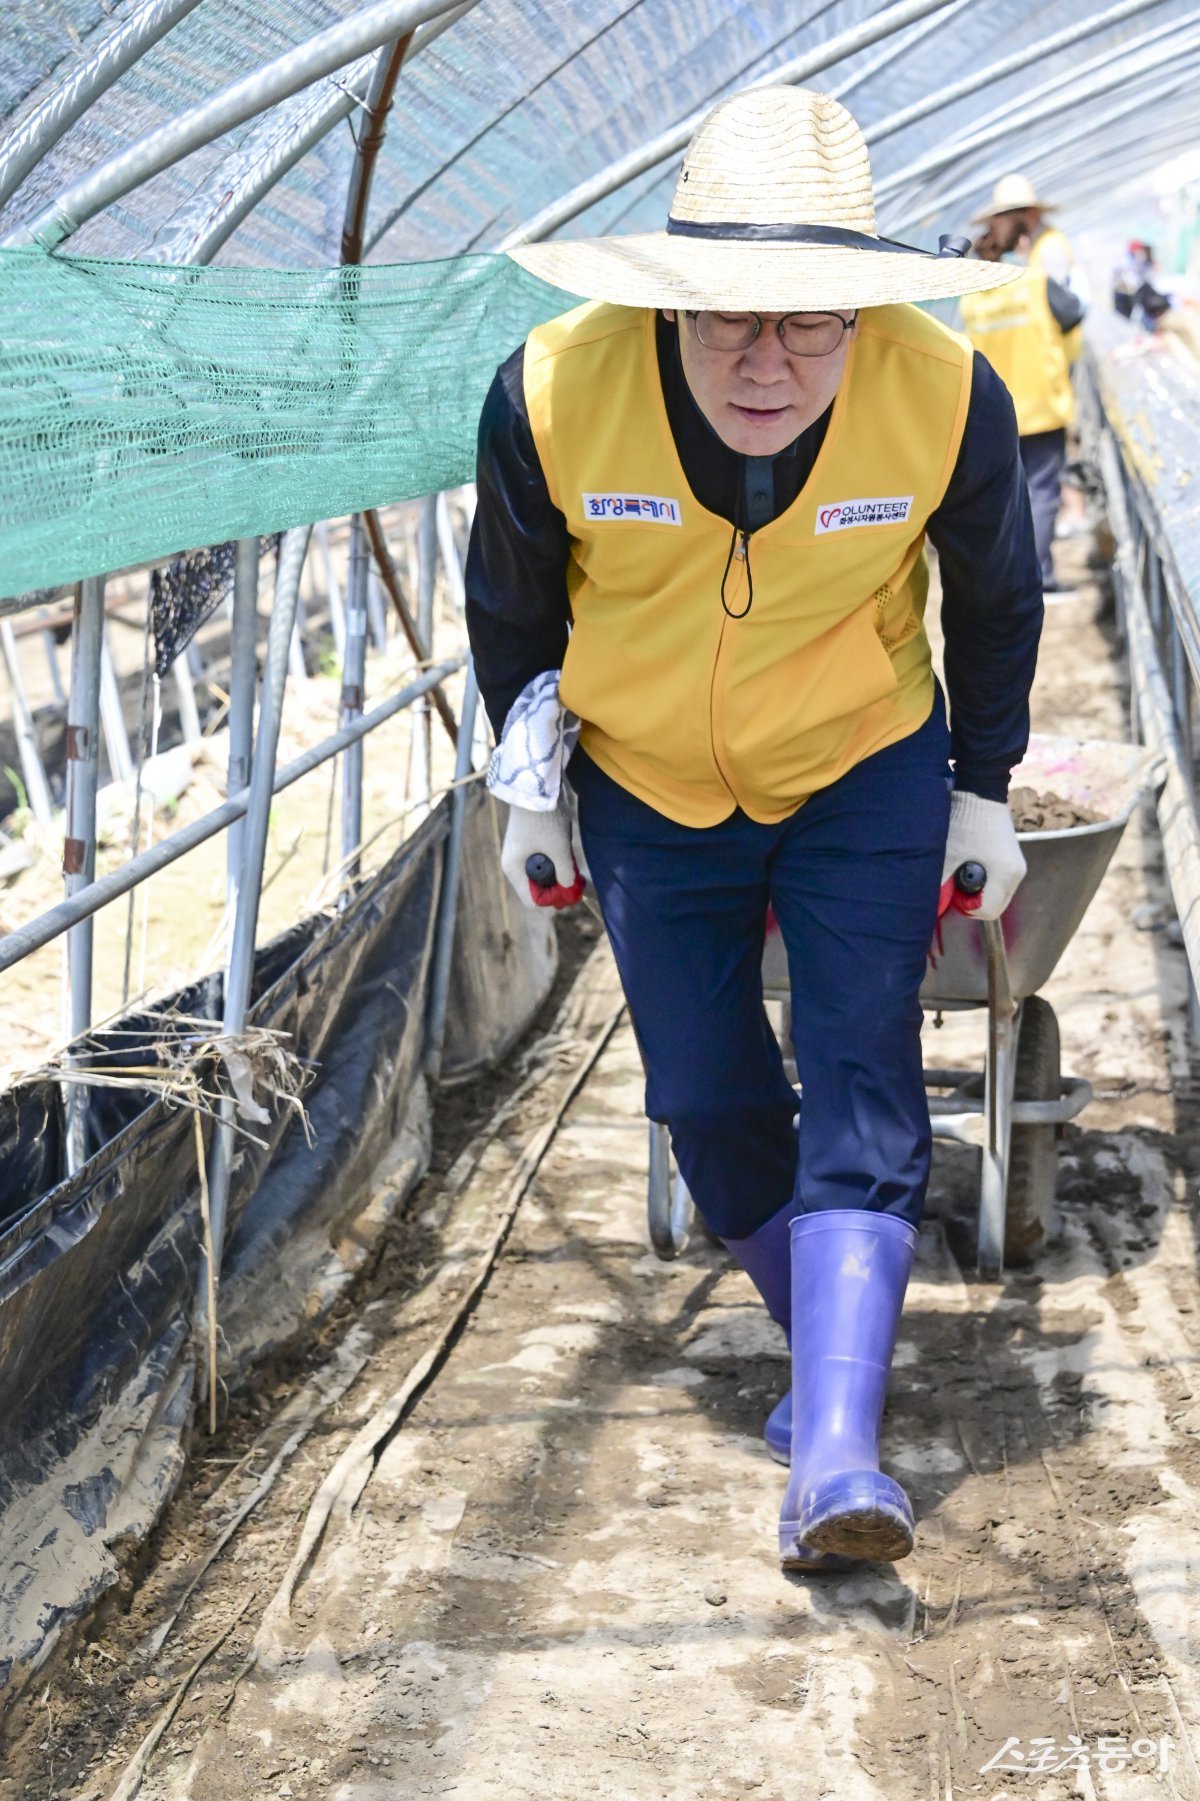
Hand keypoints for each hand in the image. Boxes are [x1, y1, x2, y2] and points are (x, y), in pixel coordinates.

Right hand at [500, 796, 586, 910]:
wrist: (537, 788)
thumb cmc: (543, 820)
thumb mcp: (558, 850)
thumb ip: (564, 873)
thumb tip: (569, 887)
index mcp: (514, 869)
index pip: (532, 900)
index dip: (552, 900)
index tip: (570, 892)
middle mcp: (516, 864)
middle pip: (537, 887)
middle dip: (557, 887)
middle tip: (576, 882)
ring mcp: (523, 853)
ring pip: (544, 873)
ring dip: (559, 873)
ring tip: (573, 866)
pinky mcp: (532, 842)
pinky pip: (545, 860)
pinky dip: (557, 861)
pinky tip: (568, 855)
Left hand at [942, 791, 1025, 921]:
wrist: (980, 792)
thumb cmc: (963, 823)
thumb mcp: (948, 856)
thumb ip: (941, 883)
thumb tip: (932, 904)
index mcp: (1004, 875)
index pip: (988, 911)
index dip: (967, 907)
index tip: (955, 890)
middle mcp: (1017, 873)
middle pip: (996, 905)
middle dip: (974, 901)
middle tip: (957, 883)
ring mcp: (1018, 865)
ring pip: (999, 894)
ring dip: (981, 890)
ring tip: (964, 871)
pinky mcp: (1015, 858)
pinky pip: (1001, 881)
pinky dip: (987, 880)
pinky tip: (973, 863)